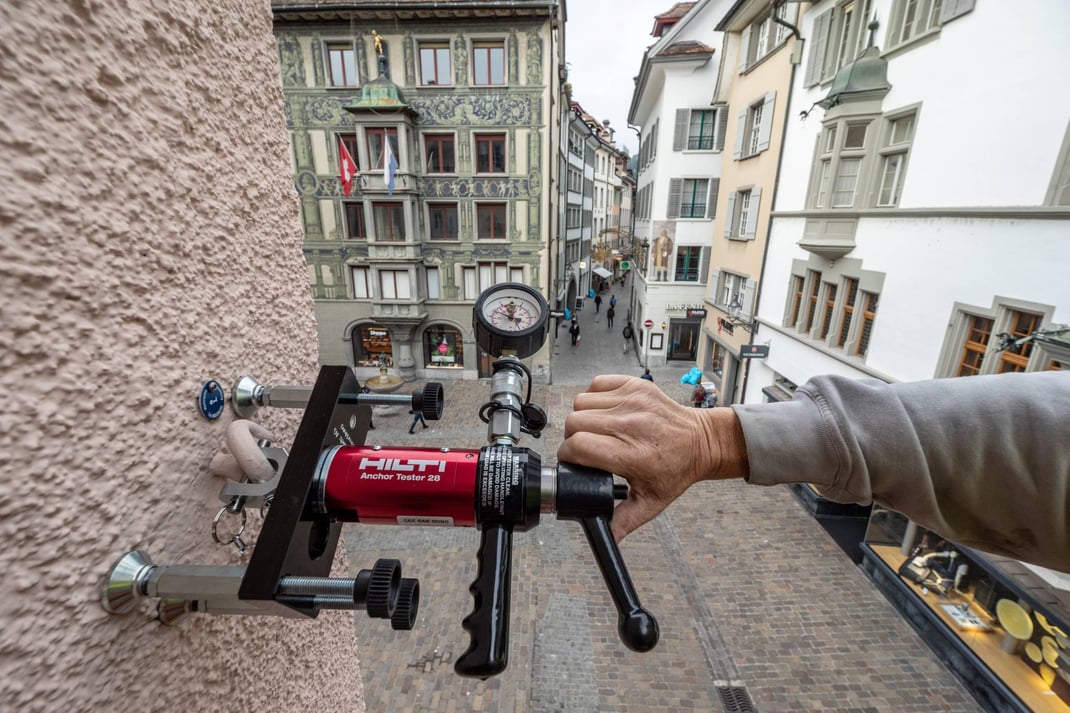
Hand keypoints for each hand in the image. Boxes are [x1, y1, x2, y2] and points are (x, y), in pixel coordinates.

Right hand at [557, 375, 747, 541]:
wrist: (702, 441)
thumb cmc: (677, 468)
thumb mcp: (651, 502)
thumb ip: (623, 520)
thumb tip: (607, 537)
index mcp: (633, 454)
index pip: (579, 446)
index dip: (568, 456)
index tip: (574, 462)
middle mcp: (631, 425)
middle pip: (574, 423)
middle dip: (573, 438)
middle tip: (586, 448)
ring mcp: (634, 401)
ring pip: (581, 403)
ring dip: (582, 417)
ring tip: (597, 430)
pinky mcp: (636, 385)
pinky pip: (597, 384)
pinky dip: (595, 396)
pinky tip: (605, 412)